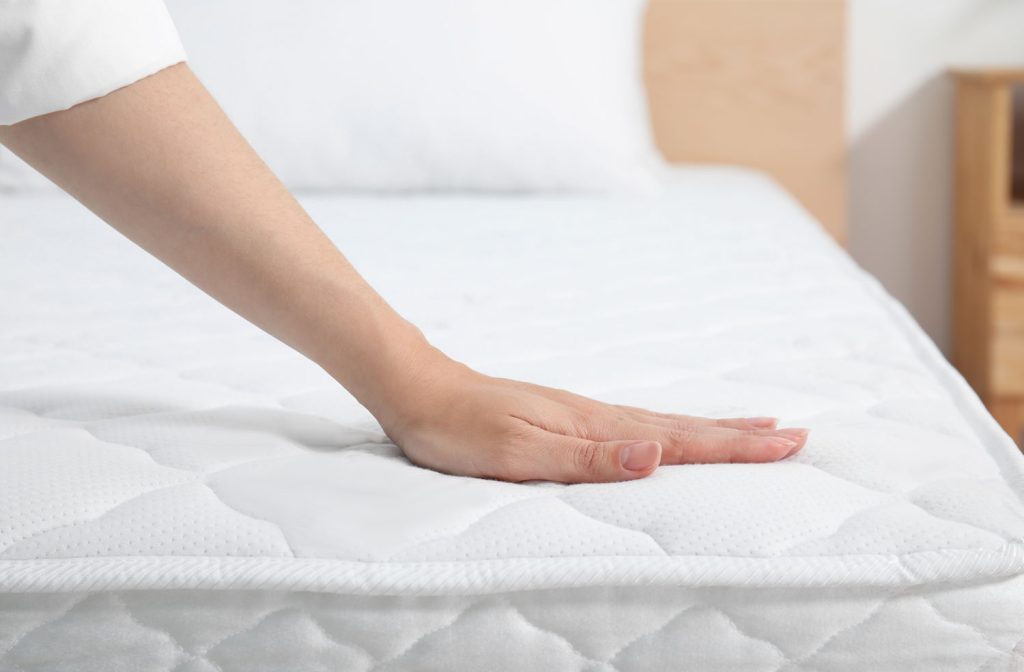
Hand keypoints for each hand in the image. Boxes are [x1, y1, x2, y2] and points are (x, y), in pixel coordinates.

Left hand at [381, 351, 807, 482]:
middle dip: (740, 434)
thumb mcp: (518, 451)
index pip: (679, 438)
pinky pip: (636, 425)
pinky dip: (669, 428)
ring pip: (663, 423)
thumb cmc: (460, 429)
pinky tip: (668, 434)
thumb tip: (655, 454)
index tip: (788, 443)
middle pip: (683, 425)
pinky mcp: (566, 419)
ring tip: (754, 427)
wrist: (419, 391)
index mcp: (592, 426)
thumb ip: (586, 459)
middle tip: (796, 435)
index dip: (735, 445)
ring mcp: (582, 415)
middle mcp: (596, 417)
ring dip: (713, 428)